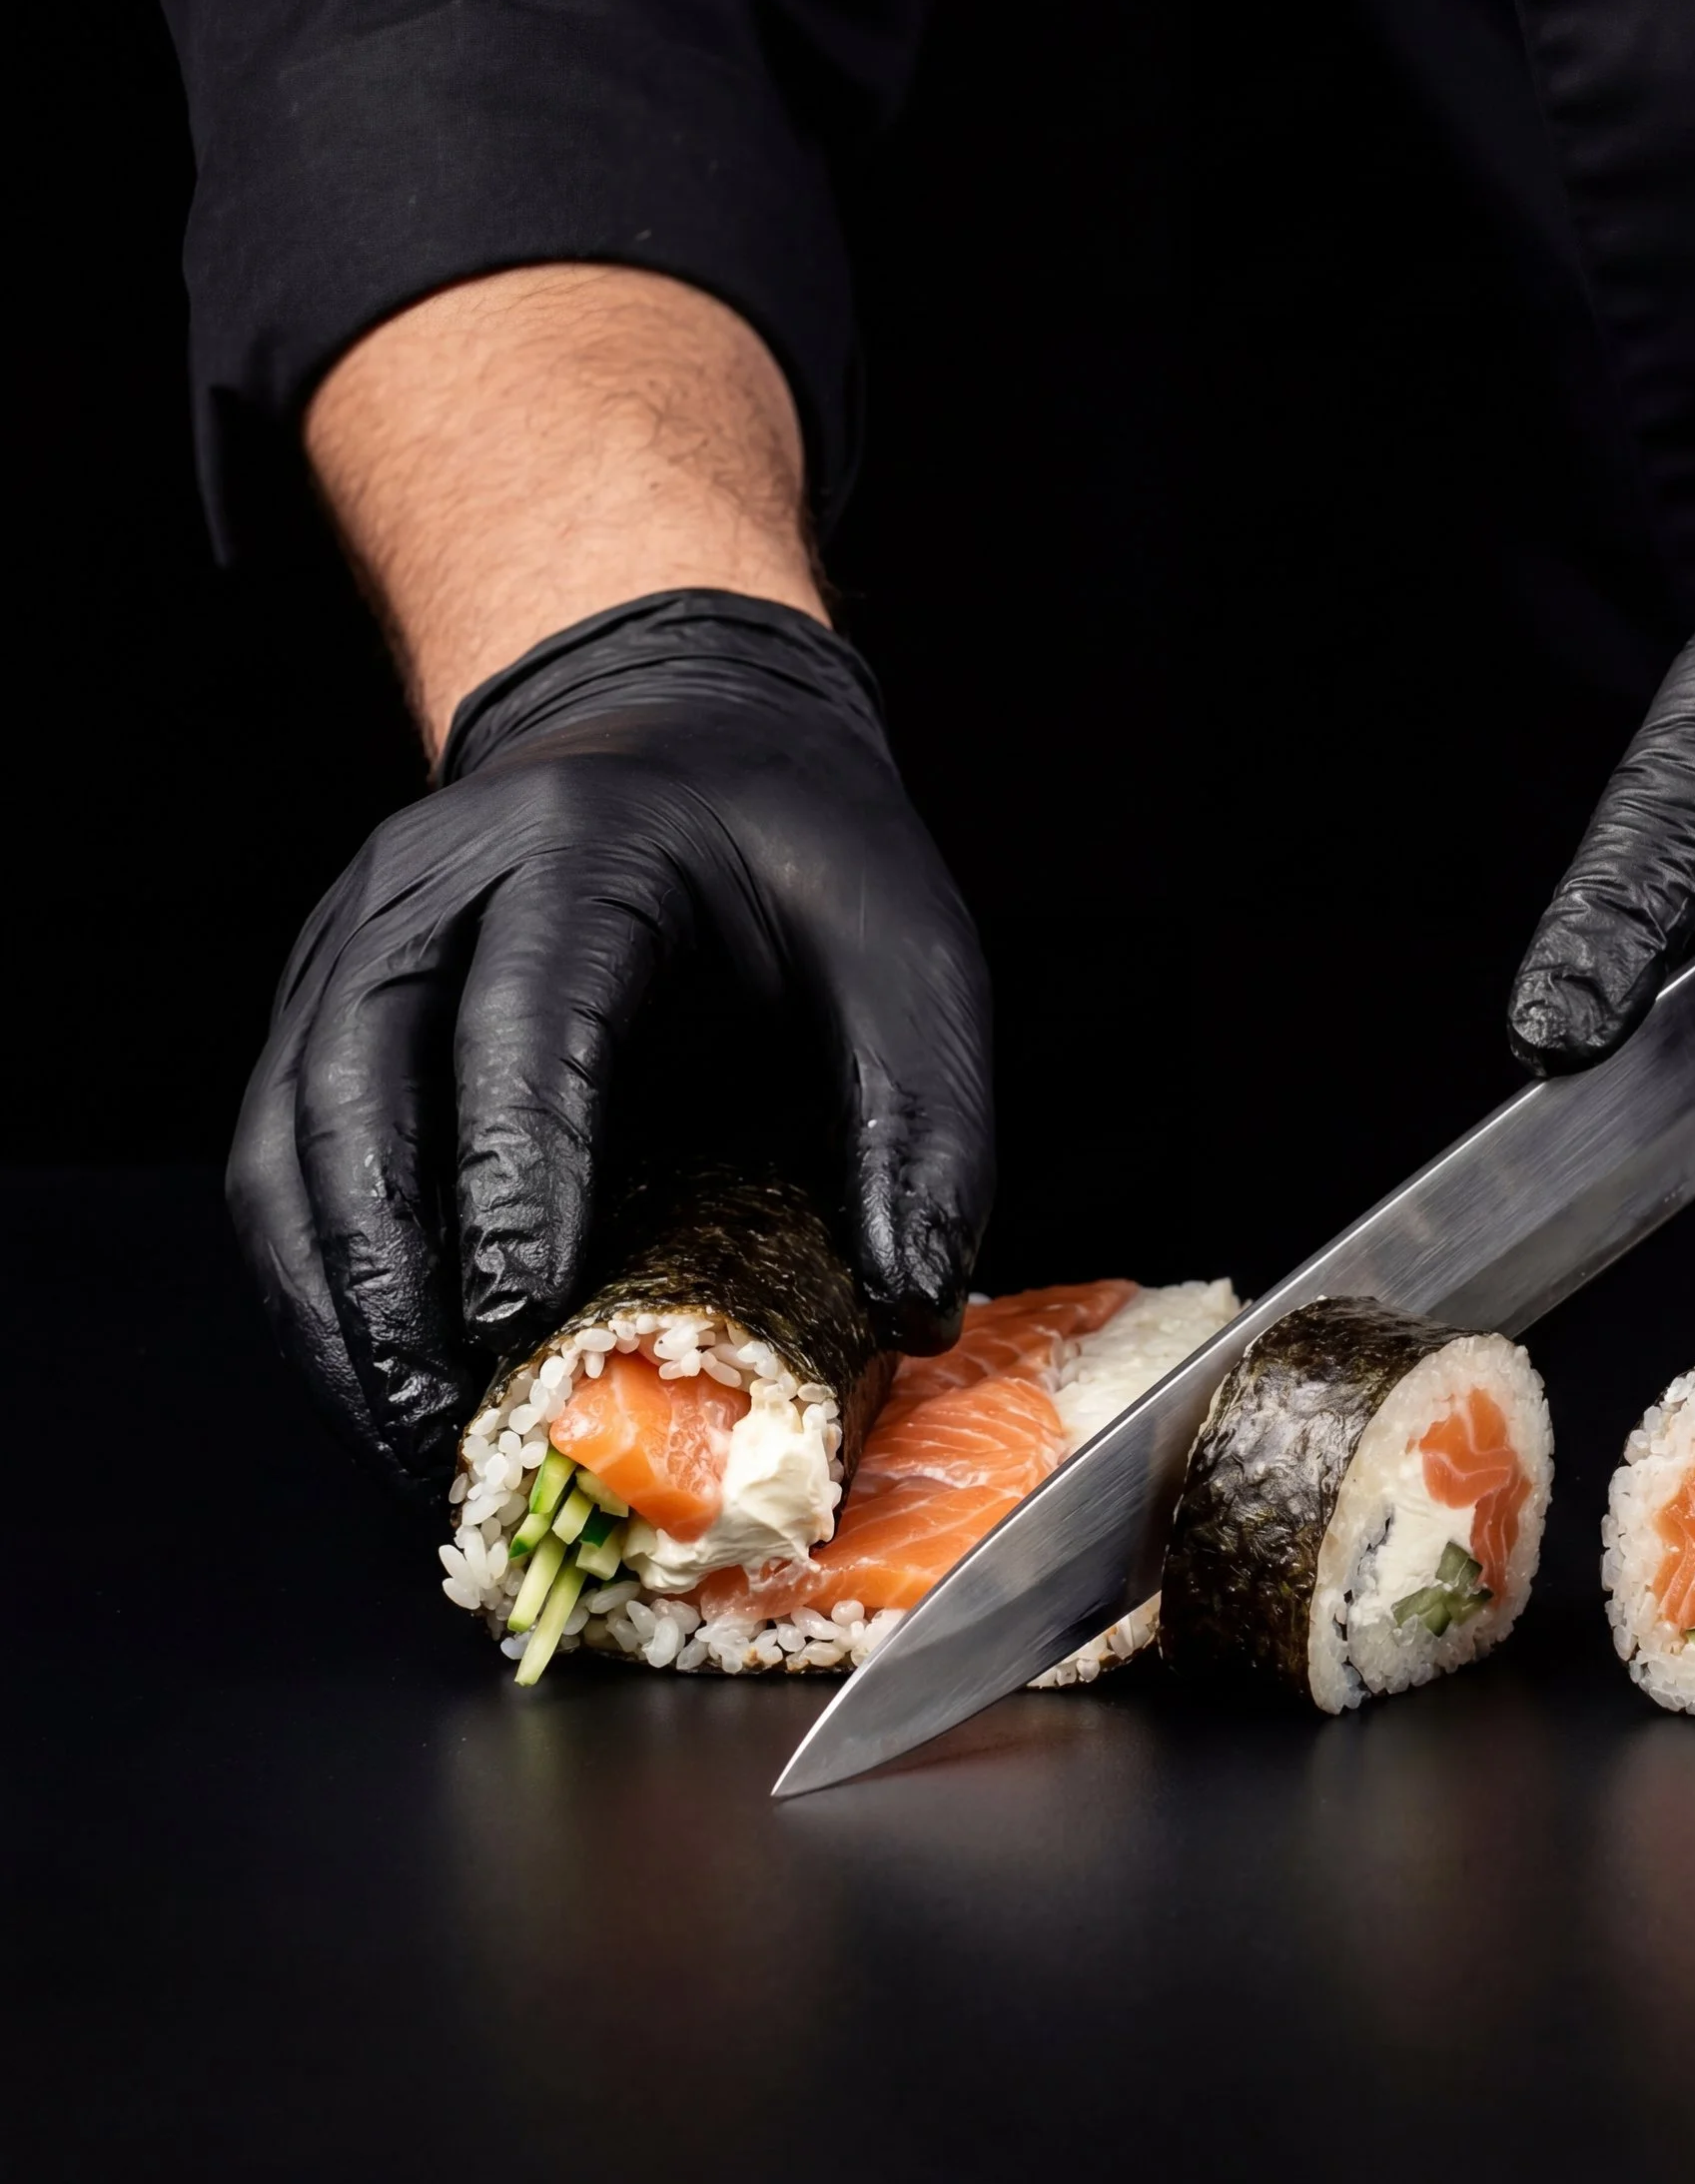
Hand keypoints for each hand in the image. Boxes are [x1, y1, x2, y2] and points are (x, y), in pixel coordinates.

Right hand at [228, 591, 994, 1502]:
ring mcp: (354, 944)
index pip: (523, 1013)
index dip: (518, 1168)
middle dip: (391, 1277)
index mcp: (583, 844)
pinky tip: (387, 1387)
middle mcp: (431, 883)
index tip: (525, 1317)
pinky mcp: (324, 1010)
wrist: (688, 735)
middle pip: (353, 1084)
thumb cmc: (801, 853)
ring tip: (415, 1449)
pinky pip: (280, 1163)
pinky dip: (321, 1289)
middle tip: (453, 1433)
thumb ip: (923, 1119)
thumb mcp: (907, 951)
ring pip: (285, 1139)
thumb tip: (912, 1304)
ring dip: (335, 1308)